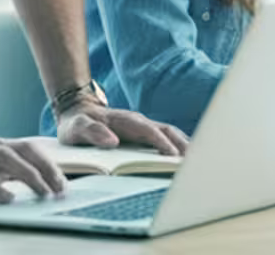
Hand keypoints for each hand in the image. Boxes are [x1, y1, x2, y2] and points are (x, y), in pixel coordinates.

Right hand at [0, 137, 66, 205]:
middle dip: (48, 170)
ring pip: (9, 162)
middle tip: (61, 191)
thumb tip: (37, 183)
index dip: (51, 165)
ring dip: (30, 177)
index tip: (64, 184)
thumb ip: (8, 172)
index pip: (33, 150)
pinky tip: (9, 200)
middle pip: (27, 153)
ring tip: (44, 194)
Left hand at [58, 103, 189, 155]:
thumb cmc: (77, 122)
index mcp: (125, 121)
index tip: (173, 156)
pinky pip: (165, 140)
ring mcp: (142, 128)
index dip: (162, 143)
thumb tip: (113, 142)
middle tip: (196, 161)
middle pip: (167, 131)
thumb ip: (92, 132)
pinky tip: (185, 159)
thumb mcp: (76, 127)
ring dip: (184, 146)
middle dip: (182, 144)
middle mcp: (138, 123)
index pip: (149, 131)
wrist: (76, 111)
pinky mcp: (143, 135)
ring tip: (197, 162)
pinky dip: (178, 147)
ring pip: (170, 134)